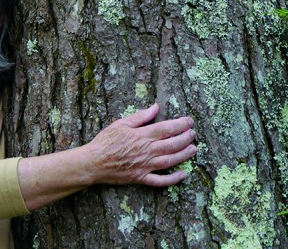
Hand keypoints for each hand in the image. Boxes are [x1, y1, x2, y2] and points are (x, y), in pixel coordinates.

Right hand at [17, 103, 195, 210]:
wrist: (93, 162)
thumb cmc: (105, 141)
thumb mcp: (121, 124)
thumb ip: (140, 117)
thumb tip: (155, 107)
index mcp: (141, 136)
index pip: (166, 129)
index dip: (180, 125)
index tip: (189, 121)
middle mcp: (146, 151)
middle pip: (172, 144)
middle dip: (185, 138)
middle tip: (193, 133)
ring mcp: (145, 166)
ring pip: (170, 161)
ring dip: (184, 155)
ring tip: (193, 149)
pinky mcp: (141, 178)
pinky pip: (160, 181)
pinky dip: (173, 179)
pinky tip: (183, 174)